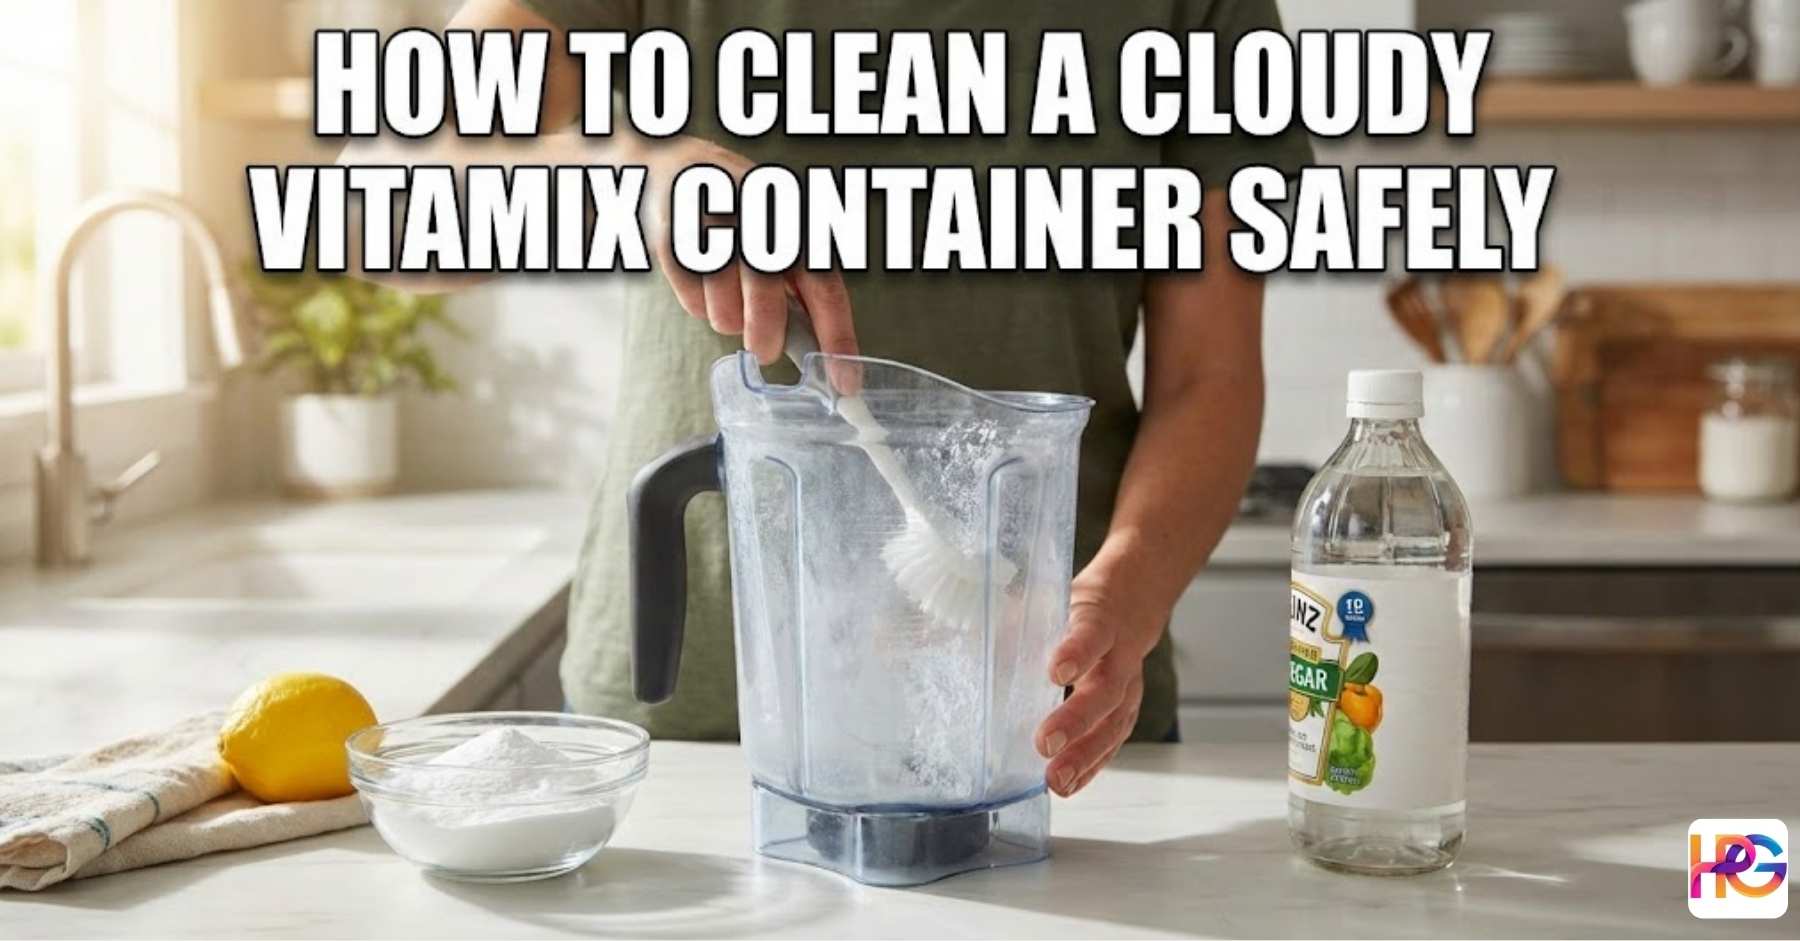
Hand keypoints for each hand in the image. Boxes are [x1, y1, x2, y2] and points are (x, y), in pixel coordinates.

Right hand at [630, 134, 856, 364]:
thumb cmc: (744, 216)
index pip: (825, 286)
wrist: (678, 169)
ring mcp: (711, 227)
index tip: (845, 382)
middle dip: (766, 334)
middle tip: (764, 350)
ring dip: (728, 319)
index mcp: (796, 220)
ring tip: (728, 297)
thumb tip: (825, 350)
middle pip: (768, 297)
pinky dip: (698, 306)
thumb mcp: (783, 239)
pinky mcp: (672, 240)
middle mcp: (757, 218)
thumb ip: (804, 287)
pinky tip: (703, 283)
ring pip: (725, 310)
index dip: (838, 338)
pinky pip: (691, 303)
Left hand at [1034, 574, 1163, 796]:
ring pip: (1113, 724)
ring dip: (1084, 755)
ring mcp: (1129, 689)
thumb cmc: (1078, 610)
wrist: (1127, 608)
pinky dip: (1090, 767)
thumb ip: (1017, 619)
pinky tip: (1069, 785)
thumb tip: (969, 636)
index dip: (1077, 653)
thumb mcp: (1052, 599)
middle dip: (1075, 720)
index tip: (1056, 672)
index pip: (1092, 636)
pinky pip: (1112, 744)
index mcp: (1100, 623)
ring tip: (1056, 779)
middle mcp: (1120, 658)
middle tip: (1045, 743)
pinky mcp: (1126, 713)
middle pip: (1104, 691)